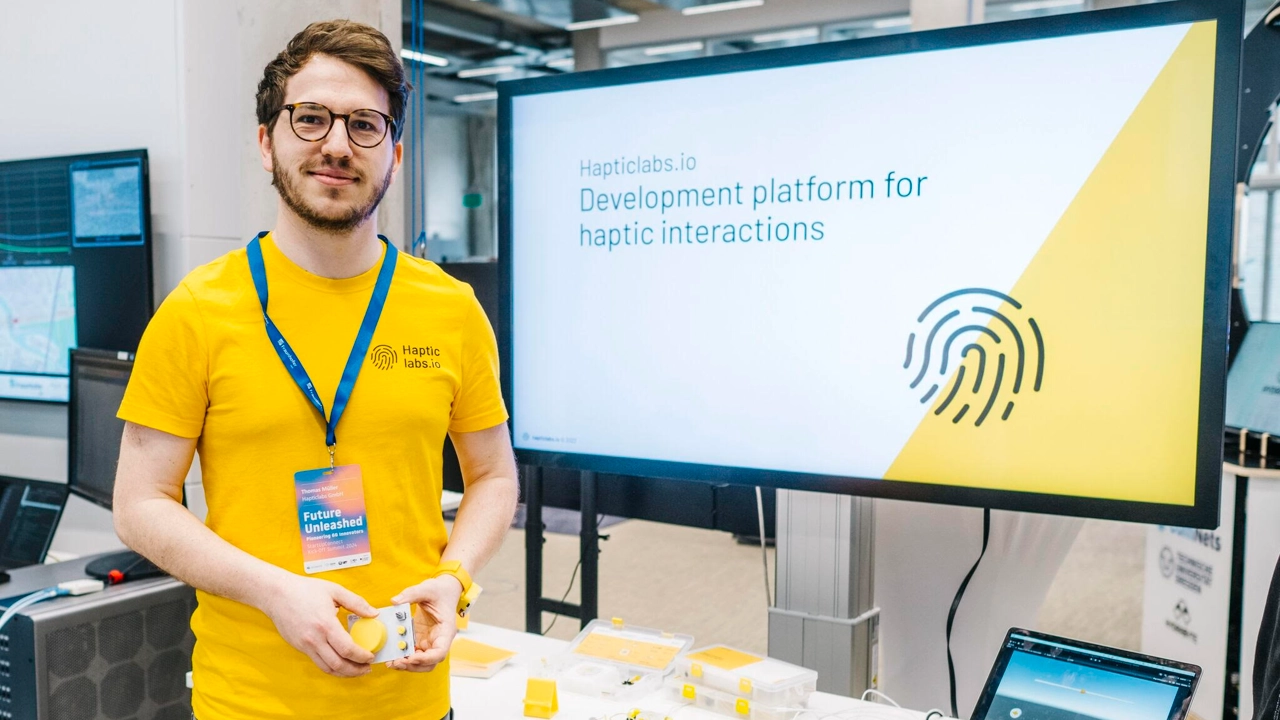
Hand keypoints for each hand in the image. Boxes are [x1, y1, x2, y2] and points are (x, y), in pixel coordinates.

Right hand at [260, 574, 377, 676]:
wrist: (277, 594)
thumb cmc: (304, 590)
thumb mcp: (335, 590)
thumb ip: (357, 602)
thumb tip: (374, 613)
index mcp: (326, 624)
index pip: (347, 649)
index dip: (362, 656)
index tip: (370, 656)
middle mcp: (314, 639)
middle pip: (338, 664)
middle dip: (356, 670)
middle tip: (367, 668)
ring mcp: (305, 645)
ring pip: (327, 668)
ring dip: (344, 673)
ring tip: (356, 670)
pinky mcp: (299, 647)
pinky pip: (318, 663)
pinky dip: (331, 667)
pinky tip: (340, 663)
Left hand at [387, 575, 463, 671]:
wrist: (444, 590)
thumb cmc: (440, 591)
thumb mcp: (427, 588)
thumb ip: (411, 594)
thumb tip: (394, 601)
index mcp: (445, 631)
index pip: (440, 652)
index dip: (425, 659)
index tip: (410, 658)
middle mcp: (439, 640)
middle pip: (430, 663)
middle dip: (413, 665)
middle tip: (396, 662)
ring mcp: (430, 642)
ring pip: (421, 662)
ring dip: (407, 665)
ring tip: (391, 662)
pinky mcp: (421, 640)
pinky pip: (413, 654)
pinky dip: (404, 657)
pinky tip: (392, 655)